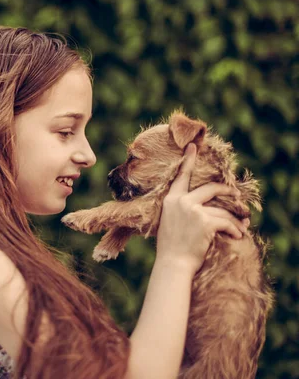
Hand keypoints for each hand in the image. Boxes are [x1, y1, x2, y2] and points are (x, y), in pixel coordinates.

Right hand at [156, 143, 248, 272]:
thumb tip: (202, 207)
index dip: (188, 160)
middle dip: (227, 191)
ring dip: (234, 220)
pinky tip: (237, 235)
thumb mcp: (170, 223)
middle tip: (236, 195)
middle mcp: (181, 201)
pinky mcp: (205, 221)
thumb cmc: (171, 248)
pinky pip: (226, 222)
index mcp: (170, 200)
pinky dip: (234, 230)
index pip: (181, 176)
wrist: (172, 263)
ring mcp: (193, 210)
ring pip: (222, 210)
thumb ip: (181, 211)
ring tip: (240, 228)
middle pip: (211, 188)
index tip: (193, 147)